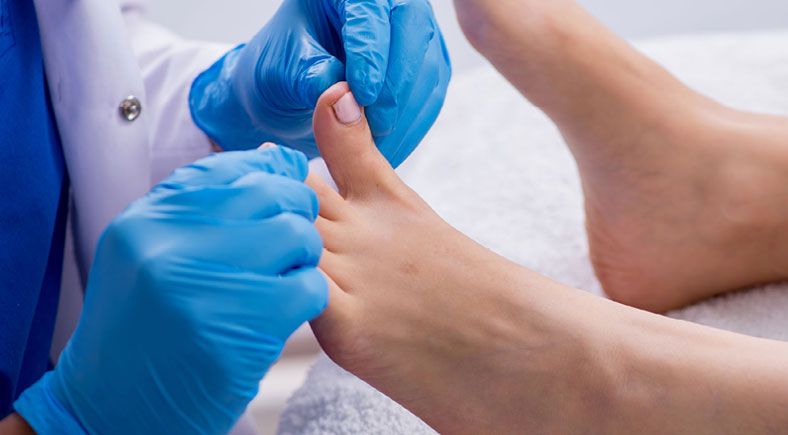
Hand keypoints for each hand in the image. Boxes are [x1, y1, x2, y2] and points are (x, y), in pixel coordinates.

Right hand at [14, 147, 326, 433]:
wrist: (112, 407)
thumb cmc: (140, 327)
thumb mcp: (146, 252)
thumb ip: (198, 206)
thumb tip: (274, 160)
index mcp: (148, 220)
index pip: (232, 168)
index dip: (272, 173)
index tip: (285, 187)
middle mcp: (169, 246)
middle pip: (270, 195)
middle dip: (296, 210)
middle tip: (293, 237)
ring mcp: (202, 289)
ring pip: (296, 235)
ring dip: (305, 254)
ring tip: (288, 273)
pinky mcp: (237, 333)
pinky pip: (308, 288)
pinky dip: (310, 295)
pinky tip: (290, 307)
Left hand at [189, 0, 450, 167]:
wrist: (288, 95)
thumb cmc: (280, 72)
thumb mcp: (281, 72)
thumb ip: (311, 79)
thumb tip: (346, 99)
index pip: (369, 11)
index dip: (371, 52)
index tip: (363, 95)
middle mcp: (385, 5)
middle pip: (411, 30)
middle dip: (395, 83)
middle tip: (376, 124)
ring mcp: (412, 34)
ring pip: (428, 66)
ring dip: (407, 111)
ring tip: (378, 147)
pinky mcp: (426, 68)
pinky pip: (432, 95)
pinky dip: (414, 126)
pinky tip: (391, 150)